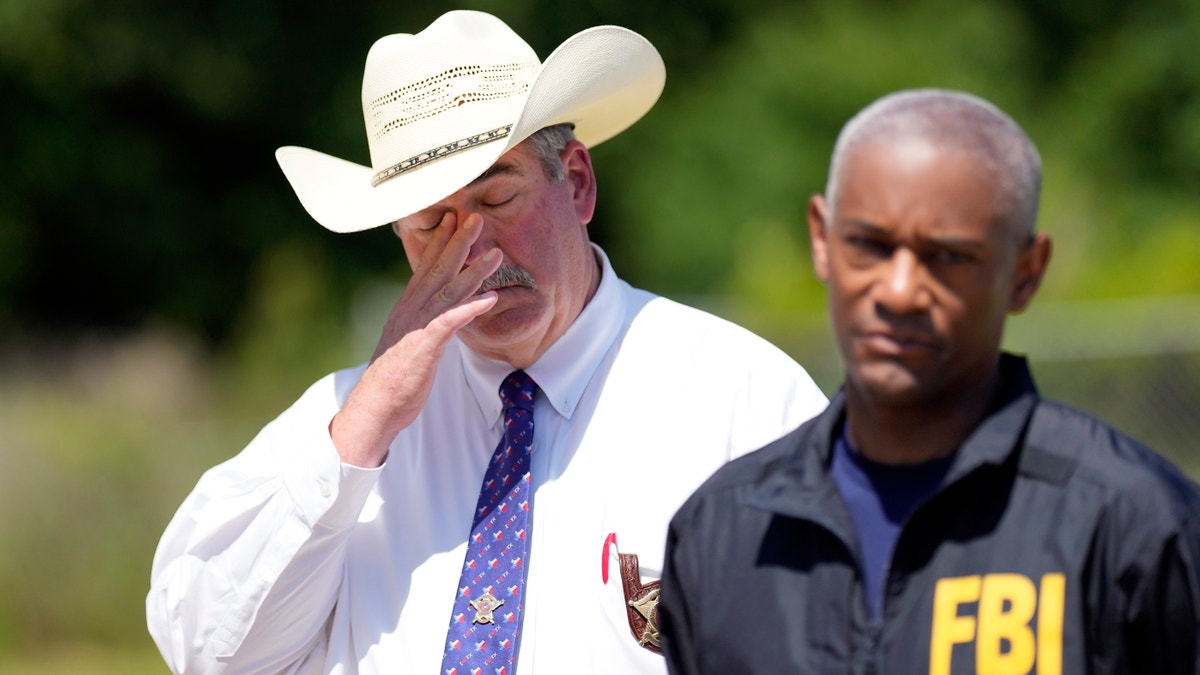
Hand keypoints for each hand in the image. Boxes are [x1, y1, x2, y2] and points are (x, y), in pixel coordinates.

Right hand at [330, 211, 502, 466]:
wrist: (375, 405)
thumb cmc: (394, 378)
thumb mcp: (409, 343)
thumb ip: (423, 325)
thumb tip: (438, 318)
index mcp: (407, 308)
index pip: (425, 267)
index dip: (440, 242)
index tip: (452, 218)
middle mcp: (411, 310)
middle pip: (438, 269)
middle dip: (458, 242)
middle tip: (475, 217)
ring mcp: (417, 326)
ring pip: (450, 290)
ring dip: (474, 270)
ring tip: (496, 253)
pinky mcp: (425, 345)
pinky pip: (451, 322)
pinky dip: (471, 308)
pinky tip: (491, 298)